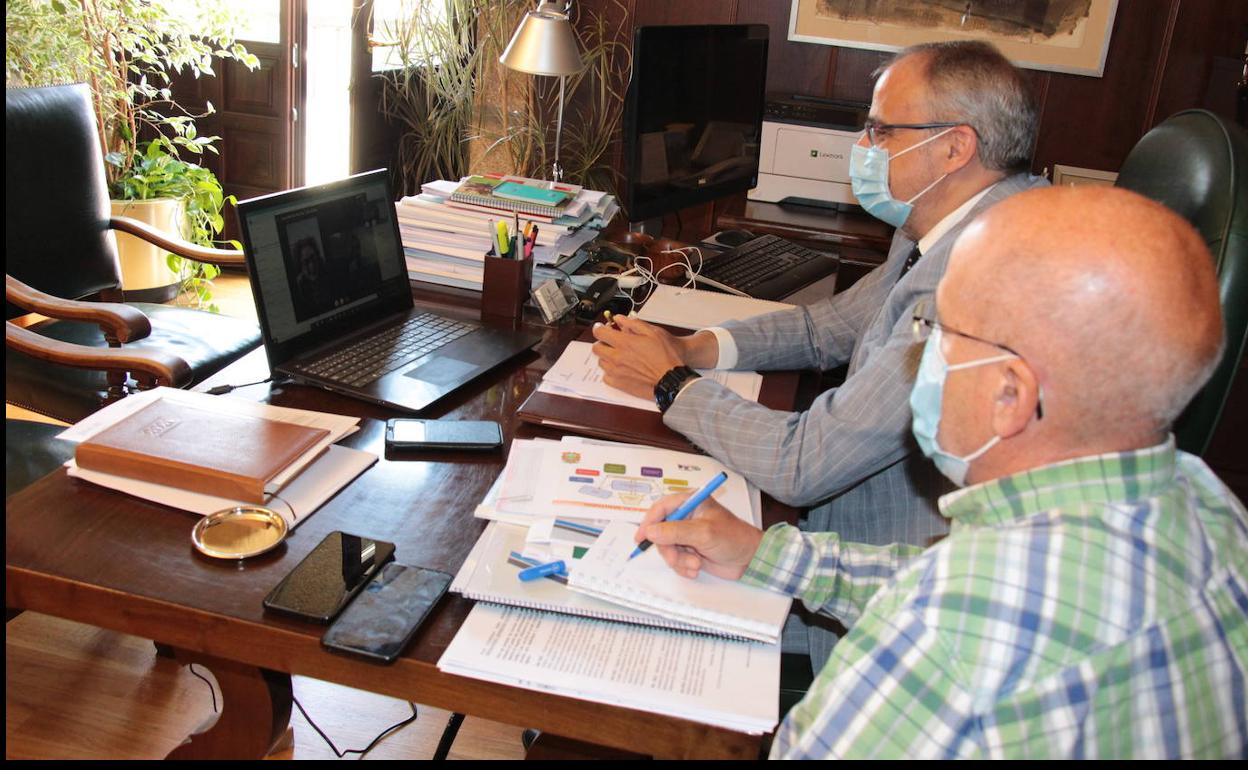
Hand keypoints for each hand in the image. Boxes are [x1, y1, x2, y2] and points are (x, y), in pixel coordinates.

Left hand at [591, 315, 689, 398]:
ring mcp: (616, 372)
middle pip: (596, 348)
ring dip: (606, 357)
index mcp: (624, 343)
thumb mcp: (653, 332)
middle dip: (602, 342)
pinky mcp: (619, 384)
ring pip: (601, 362)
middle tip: (610, 342)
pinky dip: (610, 371)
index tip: (601, 328)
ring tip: (618, 355)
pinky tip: (620, 369)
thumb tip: (619, 319)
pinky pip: (606, 377)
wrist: (671, 379)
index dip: (599, 328)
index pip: (599, 333)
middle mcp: (617, 358)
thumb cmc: (666, 356)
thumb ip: (633, 323)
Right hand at [634, 492, 763, 579]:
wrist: (749, 559)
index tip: (641, 538)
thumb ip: (675, 531)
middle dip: (669, 549)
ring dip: (679, 560)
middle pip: (660, 532)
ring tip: (696, 564)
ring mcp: (687, 535)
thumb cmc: (733, 538)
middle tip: (677, 559)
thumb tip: (650, 531)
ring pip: (667, 548)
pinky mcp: (690, 550)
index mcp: (690, 502)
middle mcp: (686, 517)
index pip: (661, 508)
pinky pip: (675, 559)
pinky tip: (697, 567)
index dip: (649, 522)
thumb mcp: (704, 533)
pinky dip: (683, 566)